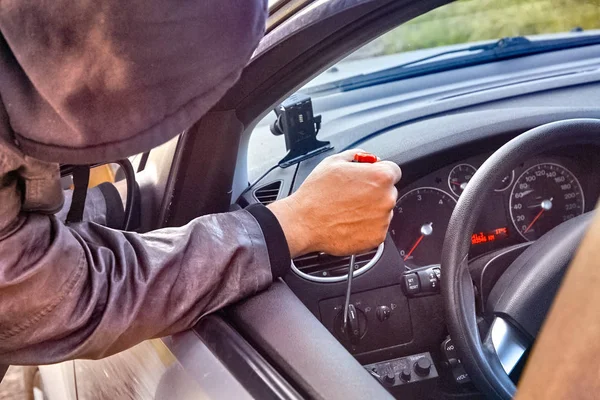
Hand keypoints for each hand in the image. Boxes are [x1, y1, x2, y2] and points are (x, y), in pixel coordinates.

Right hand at [268, 149, 400, 257]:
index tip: (367, 178)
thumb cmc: (316, 193)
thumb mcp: (334, 161)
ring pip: (382, 211)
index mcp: (380, 177)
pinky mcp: (376, 238)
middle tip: (351, 195)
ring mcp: (383, 220)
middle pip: (388, 191)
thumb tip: (369, 159)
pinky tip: (348, 222)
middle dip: (374, 192)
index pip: (393, 170)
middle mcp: (386, 199)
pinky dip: (366, 227)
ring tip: (347, 209)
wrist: (304, 222)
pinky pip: (376, 229)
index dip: (378, 172)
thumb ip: (358, 155)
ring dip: (370, 210)